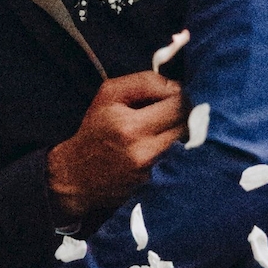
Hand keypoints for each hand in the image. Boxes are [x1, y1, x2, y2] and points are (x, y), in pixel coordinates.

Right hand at [47, 71, 185, 216]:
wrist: (78, 176)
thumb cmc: (96, 129)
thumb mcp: (109, 94)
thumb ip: (145, 82)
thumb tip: (177, 87)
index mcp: (130, 126)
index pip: (177, 104)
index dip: (180, 95)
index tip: (171, 94)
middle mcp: (144, 151)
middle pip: (188, 124)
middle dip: (186, 113)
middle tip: (175, 109)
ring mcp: (152, 172)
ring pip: (189, 143)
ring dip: (184, 132)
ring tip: (170, 127)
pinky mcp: (156, 185)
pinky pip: (181, 161)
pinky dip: (178, 150)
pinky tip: (165, 145)